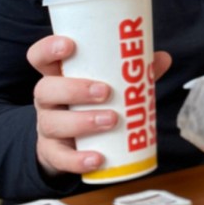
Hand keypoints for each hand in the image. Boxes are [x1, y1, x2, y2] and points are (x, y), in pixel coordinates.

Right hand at [28, 35, 171, 177]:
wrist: (71, 143)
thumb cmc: (92, 103)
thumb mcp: (108, 84)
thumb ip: (133, 71)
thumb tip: (163, 58)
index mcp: (57, 75)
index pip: (40, 57)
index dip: (49, 49)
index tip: (70, 45)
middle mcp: (48, 100)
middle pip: (45, 90)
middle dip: (74, 89)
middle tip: (105, 91)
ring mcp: (47, 127)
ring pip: (52, 123)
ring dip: (82, 122)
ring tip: (112, 120)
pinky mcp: (52, 153)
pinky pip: (60, 158)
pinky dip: (78, 160)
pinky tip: (98, 158)